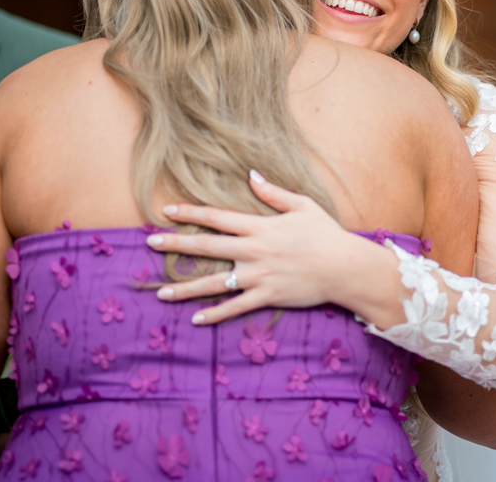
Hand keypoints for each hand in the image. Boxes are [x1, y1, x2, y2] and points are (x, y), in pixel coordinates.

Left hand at [145, 171, 395, 324]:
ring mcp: (258, 276)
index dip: (190, 212)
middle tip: (150, 242)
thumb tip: (251, 175)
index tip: (167, 210)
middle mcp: (253, 251)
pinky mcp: (266, 297)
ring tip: (161, 293)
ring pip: (213, 283)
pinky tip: (196, 319)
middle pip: (206, 246)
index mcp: (259, 226)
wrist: (345, 267)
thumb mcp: (302, 205)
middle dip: (175, 244)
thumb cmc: (326, 234)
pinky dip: (215, 314)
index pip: (217, 217)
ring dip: (185, 288)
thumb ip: (274, 192)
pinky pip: (235, 308)